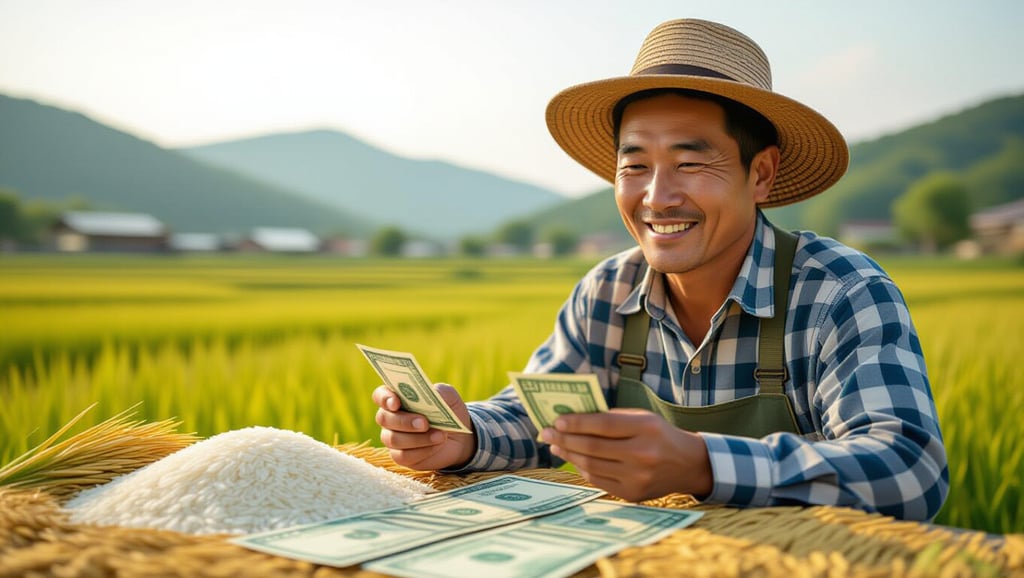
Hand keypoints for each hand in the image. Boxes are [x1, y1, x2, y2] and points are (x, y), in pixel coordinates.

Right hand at [373, 383, 476, 470]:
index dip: (385, 398)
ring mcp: (393, 438)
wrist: (459, 438)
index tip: (396, 403)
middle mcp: (390, 418)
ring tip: (440, 436)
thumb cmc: (449, 412)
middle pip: (384, 418)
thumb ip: (441, 392)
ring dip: (418, 438)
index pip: (380, 395)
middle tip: (424, 423)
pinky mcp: (401, 456)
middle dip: (404, 421)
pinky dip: (422, 450)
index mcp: (398, 398)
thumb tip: (433, 392)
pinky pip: (403, 456)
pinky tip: (437, 445)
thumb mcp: (450, 398)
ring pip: (393, 439)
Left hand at [541, 409, 712, 501]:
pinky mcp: (633, 494)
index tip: (556, 420)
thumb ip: (613, 418)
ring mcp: (638, 477)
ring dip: (569, 455)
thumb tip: (574, 419)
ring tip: (556, 446)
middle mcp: (642, 454)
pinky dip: (583, 470)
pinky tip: (574, 460)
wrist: (689, 465)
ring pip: (591, 466)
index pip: (603, 424)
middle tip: (546, 433)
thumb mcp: (643, 418)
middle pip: (593, 447)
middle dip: (565, 439)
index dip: (577, 422)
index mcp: (646, 428)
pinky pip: (599, 481)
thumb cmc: (660, 435)